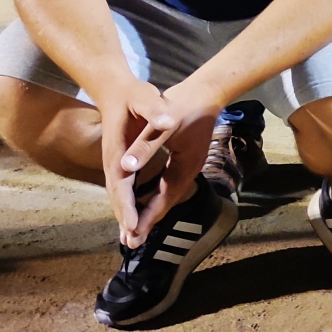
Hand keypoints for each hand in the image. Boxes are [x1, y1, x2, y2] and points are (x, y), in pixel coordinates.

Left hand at [104, 76, 221, 246]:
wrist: (207, 89)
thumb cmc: (185, 104)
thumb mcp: (163, 125)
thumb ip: (145, 147)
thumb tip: (124, 167)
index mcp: (185, 166)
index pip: (162, 199)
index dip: (145, 217)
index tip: (130, 235)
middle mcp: (189, 170)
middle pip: (165, 201)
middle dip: (148, 220)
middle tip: (130, 241)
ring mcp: (189, 165)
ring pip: (167, 194)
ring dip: (151, 210)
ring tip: (135, 228)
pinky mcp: (186, 158)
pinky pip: (169, 185)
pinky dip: (157, 197)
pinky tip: (149, 199)